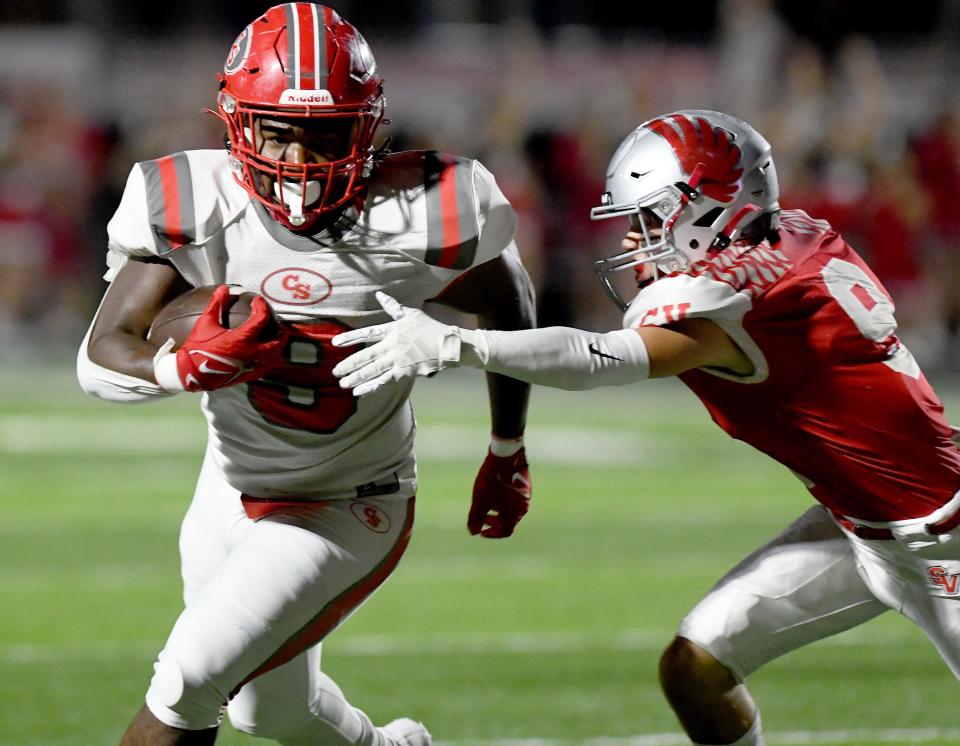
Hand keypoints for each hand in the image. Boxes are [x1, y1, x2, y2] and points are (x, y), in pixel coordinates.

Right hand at [157, 285, 286, 391]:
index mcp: (241, 339)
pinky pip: (267, 367)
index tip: (258, 301)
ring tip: (274, 338)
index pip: (261, 318)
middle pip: (278, 341)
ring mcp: (252, 366)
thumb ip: (216, 304)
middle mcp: (251, 353)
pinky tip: (265, 354)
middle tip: (277, 324)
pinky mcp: (249, 376)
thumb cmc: (198, 348)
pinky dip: (270, 359)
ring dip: (278, 346)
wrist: (192, 373)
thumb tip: (224, 288)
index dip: (262, 306)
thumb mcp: (206, 323)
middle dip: (281, 331)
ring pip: (276, 357)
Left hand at [331, 291, 462, 395]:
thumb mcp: (411, 314)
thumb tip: (379, 295)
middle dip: (349, 364)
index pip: (367, 333)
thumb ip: (392, 307)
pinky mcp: (405, 372)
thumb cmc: (430, 328)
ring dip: (357, 377)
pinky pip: (384, 381)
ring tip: (343, 383)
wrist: (449, 345)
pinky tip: (359, 392)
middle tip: (335, 371)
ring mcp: (398, 360)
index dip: (351, 338)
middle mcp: (392, 345)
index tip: (335, 342)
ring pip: (373, 370)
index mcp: (392, 330)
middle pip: (367, 356)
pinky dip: (371, 386)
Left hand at [469, 448, 530, 537]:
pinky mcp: (525, 484)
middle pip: (509, 521)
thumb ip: (476, 518)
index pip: (506, 531)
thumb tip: (473, 532)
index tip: (482, 531)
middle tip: (482, 519)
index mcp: (515, 512)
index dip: (493, 533)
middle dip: (495, 522)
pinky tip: (494, 492)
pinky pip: (515, 498)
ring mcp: (526, 494)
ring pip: (512, 509)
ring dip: (499, 512)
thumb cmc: (492, 479)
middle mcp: (524, 506)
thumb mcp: (480, 500)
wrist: (505, 454)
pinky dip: (504, 501)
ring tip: (487, 505)